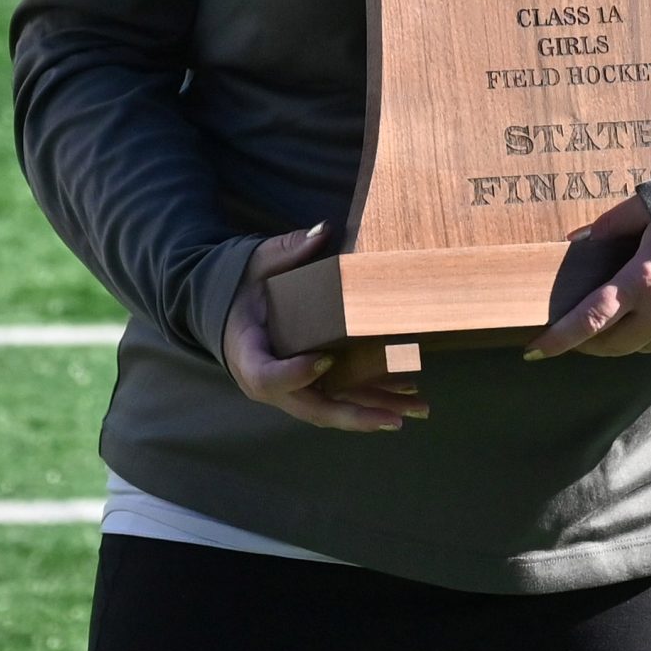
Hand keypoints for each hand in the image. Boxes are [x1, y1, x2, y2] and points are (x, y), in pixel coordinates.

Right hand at [222, 223, 427, 430]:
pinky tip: (408, 394)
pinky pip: (344, 396)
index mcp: (249, 355)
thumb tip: (322, 231)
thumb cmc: (245, 288)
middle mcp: (271, 383)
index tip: (324, 359)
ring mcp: (293, 389)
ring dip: (376, 412)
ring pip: (335, 408)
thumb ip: (286, 252)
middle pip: (311, 407)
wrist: (234, 310)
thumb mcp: (259, 265)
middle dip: (354, 414)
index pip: (267, 377)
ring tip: (416, 409)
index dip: (295, 374)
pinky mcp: (313, 385)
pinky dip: (375, 397)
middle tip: (391, 418)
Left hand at [525, 198, 650, 360]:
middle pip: (611, 345)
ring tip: (623, 316)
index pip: (590, 320)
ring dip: (625, 338)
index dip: (559, 339)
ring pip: (641, 348)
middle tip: (576, 333)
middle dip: (588, 343)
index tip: (534, 351)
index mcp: (643, 281)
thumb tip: (578, 239)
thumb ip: (612, 224)